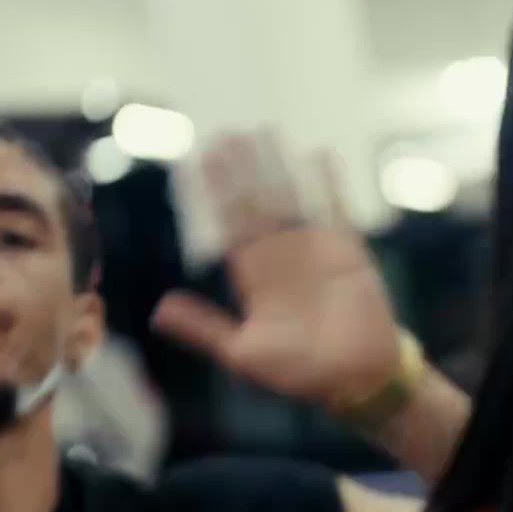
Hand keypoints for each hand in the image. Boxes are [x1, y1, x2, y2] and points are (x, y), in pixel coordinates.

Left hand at [152, 133, 402, 406]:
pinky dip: (329, 182)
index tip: (198, 160)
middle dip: (242, 169)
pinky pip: (336, 209)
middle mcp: (281, 255)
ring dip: (278, 165)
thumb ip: (204, 328)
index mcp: (253, 276)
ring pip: (292, 195)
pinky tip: (319, 154)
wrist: (355, 380)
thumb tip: (157, 311)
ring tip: (266, 130)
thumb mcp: (242, 353)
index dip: (214, 192)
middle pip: (257, 200)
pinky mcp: (348, 251)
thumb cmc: (300, 374)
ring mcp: (314, 250)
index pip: (228, 222)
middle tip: (226, 133)